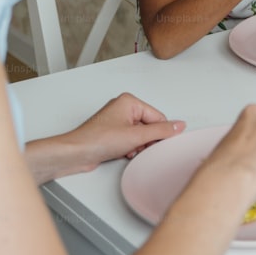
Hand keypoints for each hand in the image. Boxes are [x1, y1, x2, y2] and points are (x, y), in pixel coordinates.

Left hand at [68, 92, 185, 167]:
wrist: (77, 153)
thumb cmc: (97, 139)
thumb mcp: (136, 136)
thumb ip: (161, 131)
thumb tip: (178, 126)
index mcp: (129, 101)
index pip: (157, 116)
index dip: (160, 132)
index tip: (160, 143)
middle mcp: (123, 108)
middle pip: (149, 126)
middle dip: (147, 140)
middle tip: (140, 147)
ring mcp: (117, 121)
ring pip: (140, 135)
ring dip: (139, 146)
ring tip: (129, 150)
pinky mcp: (113, 134)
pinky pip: (131, 140)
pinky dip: (131, 148)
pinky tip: (125, 153)